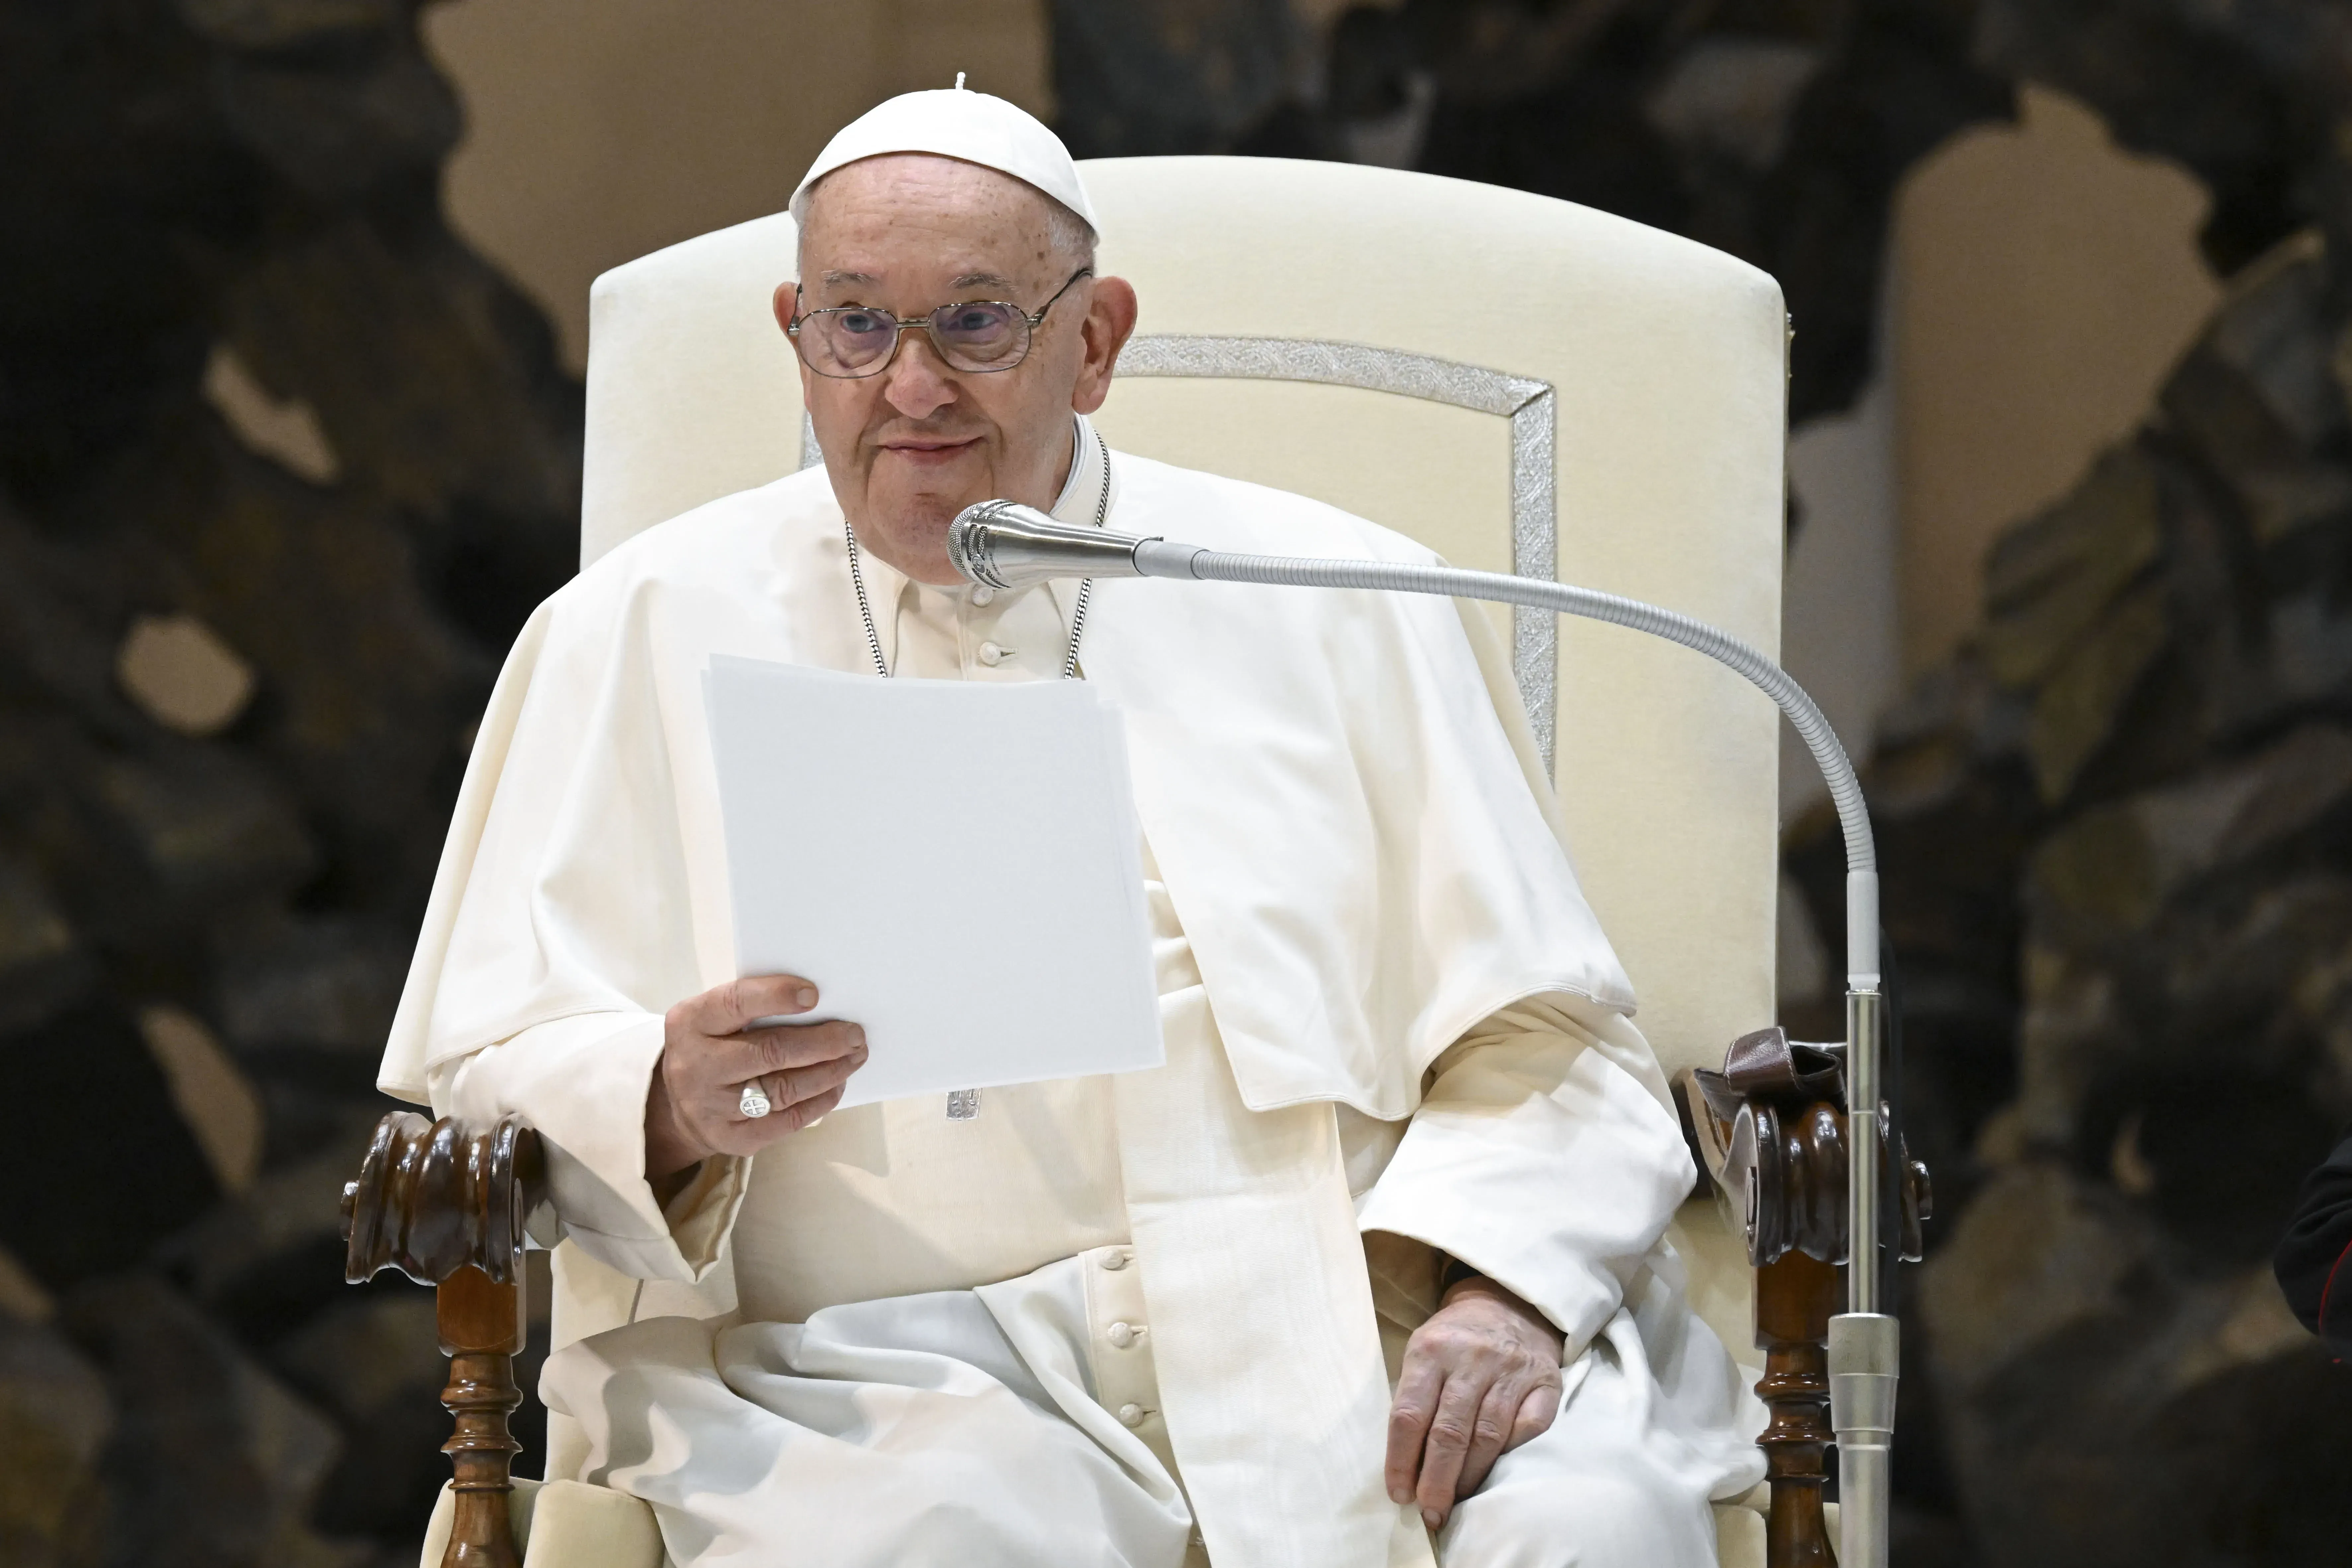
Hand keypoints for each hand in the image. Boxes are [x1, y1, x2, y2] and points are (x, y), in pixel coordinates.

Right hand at [645, 975, 867, 1177]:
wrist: (679, 1103)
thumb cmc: (713, 1046)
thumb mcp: (715, 1017)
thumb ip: (754, 1006)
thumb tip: (820, 1003)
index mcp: (691, 1022)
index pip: (736, 1003)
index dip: (777, 997)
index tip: (814, 994)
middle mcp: (697, 1065)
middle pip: (771, 1051)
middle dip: (822, 1041)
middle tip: (855, 1034)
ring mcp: (713, 1107)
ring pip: (785, 1089)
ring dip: (830, 1071)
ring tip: (855, 1056)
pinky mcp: (733, 1138)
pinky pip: (789, 1120)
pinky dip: (820, 1101)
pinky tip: (837, 1084)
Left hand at [1385, 1274, 1564, 1531]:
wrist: (1507, 1304)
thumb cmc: (1454, 1340)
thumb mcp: (1422, 1353)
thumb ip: (1413, 1399)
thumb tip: (1405, 1465)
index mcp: (1430, 1350)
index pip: (1409, 1414)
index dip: (1401, 1460)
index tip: (1398, 1493)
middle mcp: (1471, 1358)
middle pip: (1450, 1432)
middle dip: (1436, 1481)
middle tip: (1429, 1511)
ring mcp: (1511, 1369)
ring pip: (1488, 1437)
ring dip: (1469, 1478)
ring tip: (1455, 1502)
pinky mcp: (1545, 1381)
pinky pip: (1528, 1428)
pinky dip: (1511, 1454)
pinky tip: (1496, 1471)